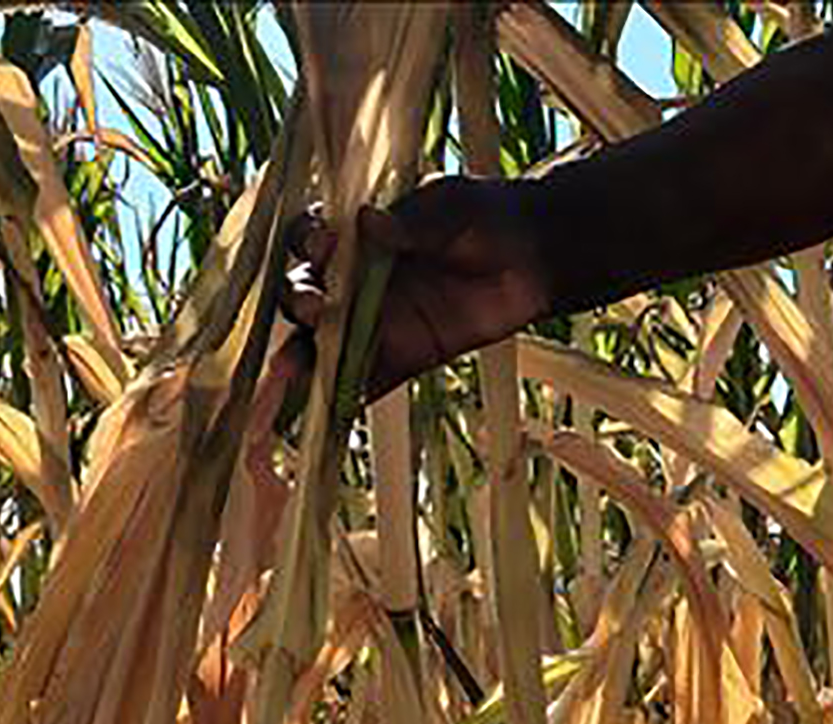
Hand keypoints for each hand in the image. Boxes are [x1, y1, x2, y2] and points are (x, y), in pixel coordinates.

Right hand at [283, 176, 553, 400]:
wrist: (535, 257)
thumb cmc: (488, 217)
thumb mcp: (451, 206)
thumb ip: (413, 219)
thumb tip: (370, 222)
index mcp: (358, 234)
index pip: (312, 239)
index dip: (308, 243)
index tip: (321, 247)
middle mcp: (355, 279)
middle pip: (307, 294)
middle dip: (302, 301)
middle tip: (315, 308)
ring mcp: (375, 320)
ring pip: (326, 342)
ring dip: (307, 357)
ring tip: (296, 372)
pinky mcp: (402, 356)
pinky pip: (366, 380)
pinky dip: (346, 397)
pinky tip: (333, 408)